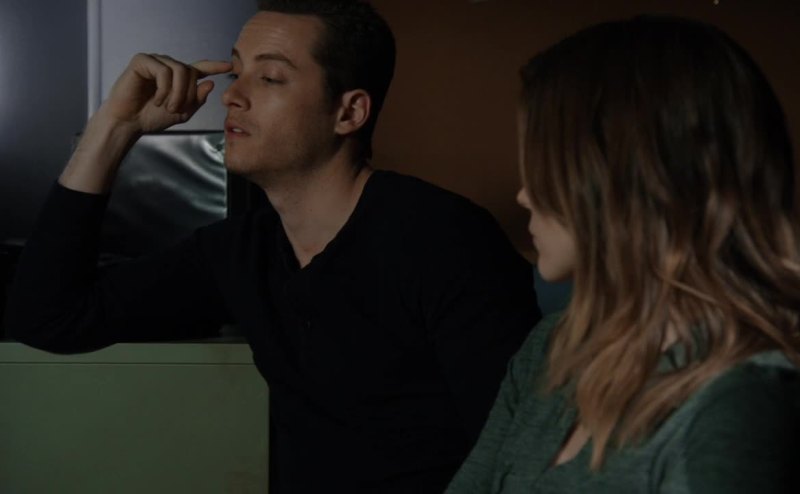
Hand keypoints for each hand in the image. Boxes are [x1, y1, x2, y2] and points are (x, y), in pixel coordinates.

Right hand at [100, 53, 231, 133]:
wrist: (129, 123)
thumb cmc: (152, 117)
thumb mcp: (182, 112)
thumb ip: (197, 100)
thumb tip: (210, 83)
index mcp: (179, 78)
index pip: (200, 68)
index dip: (215, 67)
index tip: (229, 66)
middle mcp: (168, 66)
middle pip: (191, 72)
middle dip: (188, 94)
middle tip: (177, 110)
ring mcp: (155, 61)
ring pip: (180, 70)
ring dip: (178, 93)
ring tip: (168, 107)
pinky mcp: (142, 61)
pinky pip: (164, 71)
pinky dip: (164, 89)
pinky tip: (157, 100)